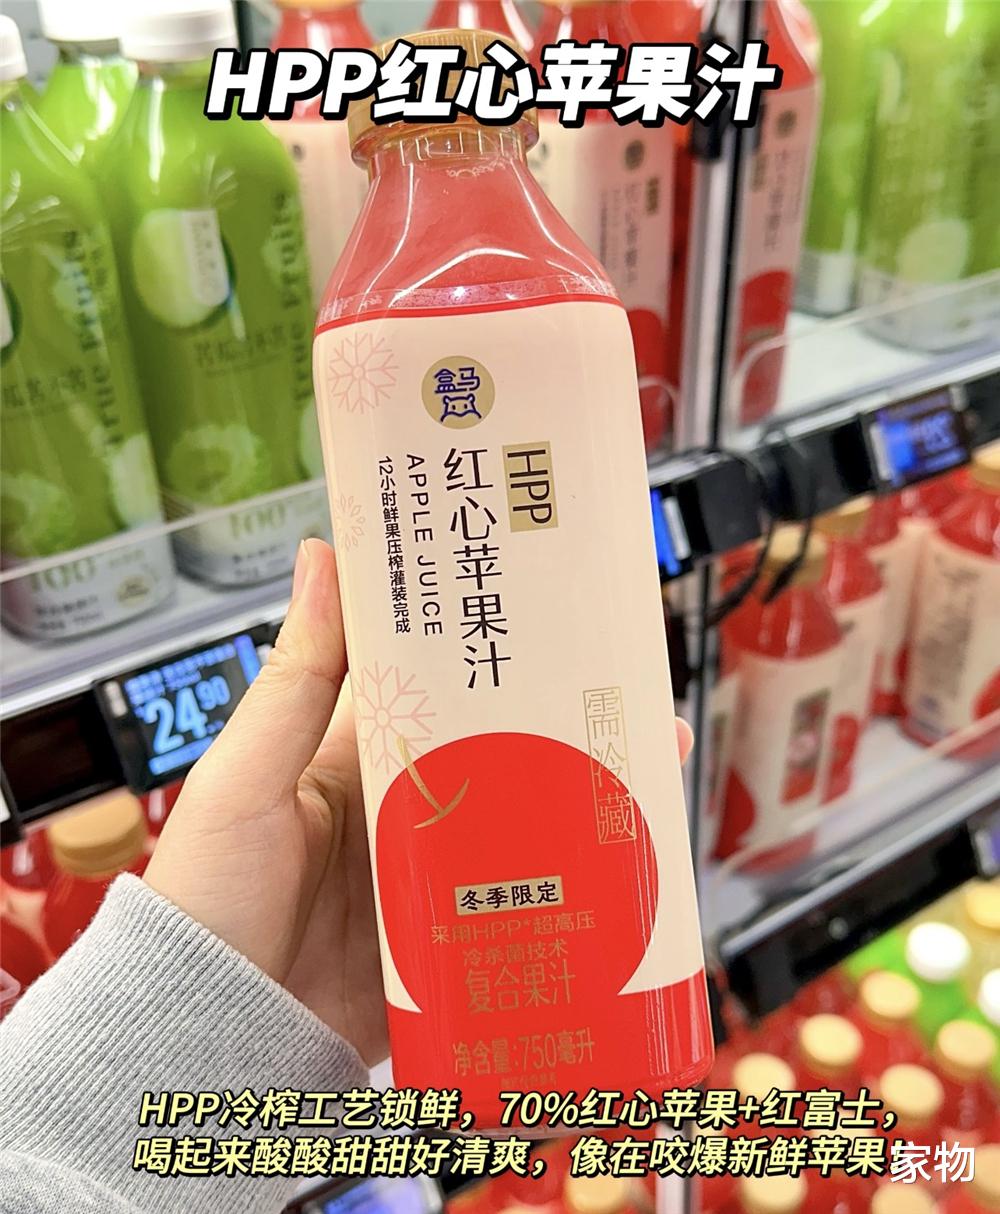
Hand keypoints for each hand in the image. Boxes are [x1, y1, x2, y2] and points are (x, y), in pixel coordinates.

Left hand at [144, 539, 693, 1066]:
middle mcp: (399, 806)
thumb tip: (320, 558)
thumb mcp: (248, 778)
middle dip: (555, 712)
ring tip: (646, 753)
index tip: (532, 592)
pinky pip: (517, 892)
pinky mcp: (450, 932)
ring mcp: (429, 870)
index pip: (424, 677)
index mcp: (352, 755)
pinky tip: (616, 853)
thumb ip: (295, 680)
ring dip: (577, 786)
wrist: (215, 1035)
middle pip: (489, 743)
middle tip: (621, 676)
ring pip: (517, 815)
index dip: (474, 635)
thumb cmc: (209, 897)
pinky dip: (567, 872)